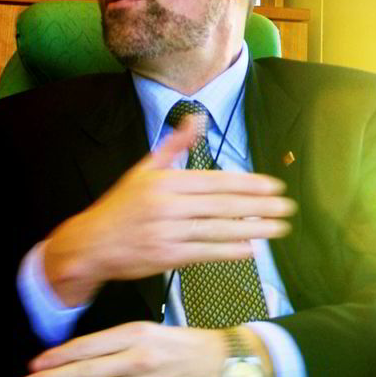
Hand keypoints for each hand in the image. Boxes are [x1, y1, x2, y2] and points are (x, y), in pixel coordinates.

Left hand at [16, 322, 253, 376]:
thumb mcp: (156, 331)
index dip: (59, 355)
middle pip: (86, 370)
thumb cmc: (193, 346)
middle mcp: (139, 359)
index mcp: (140, 334)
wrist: (228, 364)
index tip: (37, 363)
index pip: (89, 345)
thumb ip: (121, 342)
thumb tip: (84, 355)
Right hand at [43, 113, 296, 305]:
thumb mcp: (144, 170)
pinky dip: (228, 252)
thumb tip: (196, 119)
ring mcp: (166, 232)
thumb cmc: (121, 206)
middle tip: (286, 206)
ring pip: (217, 229)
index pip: (216, 181)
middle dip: (258, 206)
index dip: (247, 184)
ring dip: (252, 229)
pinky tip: (251, 249)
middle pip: (222, 205)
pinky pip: (204, 253)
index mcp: (166, 181)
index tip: (273, 186)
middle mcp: (168, 205)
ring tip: (278, 228)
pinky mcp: (165, 257)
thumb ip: (175, 145)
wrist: (89, 244)